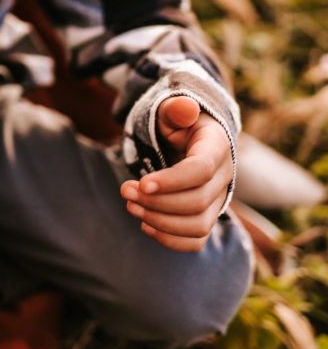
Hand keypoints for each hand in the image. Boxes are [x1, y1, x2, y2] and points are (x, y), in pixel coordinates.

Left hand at [120, 96, 232, 251]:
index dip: (172, 181)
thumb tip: (183, 108)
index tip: (141, 183)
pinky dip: (170, 239)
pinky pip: (196, 240)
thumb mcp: (174, 111)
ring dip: (160, 221)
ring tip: (130, 206)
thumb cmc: (178, 124)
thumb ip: (176, 109)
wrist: (189, 141)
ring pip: (198, 225)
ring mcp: (218, 201)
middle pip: (197, 201)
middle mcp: (224, 177)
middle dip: (157, 201)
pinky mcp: (207, 217)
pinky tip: (145, 224)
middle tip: (125, 190)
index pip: (201, 171)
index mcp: (217, 148)